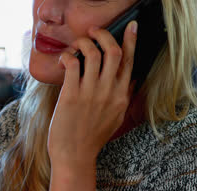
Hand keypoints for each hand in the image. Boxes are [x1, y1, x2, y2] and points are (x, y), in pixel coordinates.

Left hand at [47, 21, 137, 167]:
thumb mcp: (116, 119)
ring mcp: (90, 93)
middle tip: (94, 31)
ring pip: (92, 54)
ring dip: (83, 42)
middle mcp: (108, 92)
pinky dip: (68, 56)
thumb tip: (131, 81)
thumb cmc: (92, 138)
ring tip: (76, 45)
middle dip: (104, 35)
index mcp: (121, 97)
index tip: (130, 27)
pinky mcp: (71, 95)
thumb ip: (124, 98)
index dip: (131, 41)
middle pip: (113, 52)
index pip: (129, 62)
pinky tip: (64, 60)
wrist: (74, 156)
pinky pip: (72, 65)